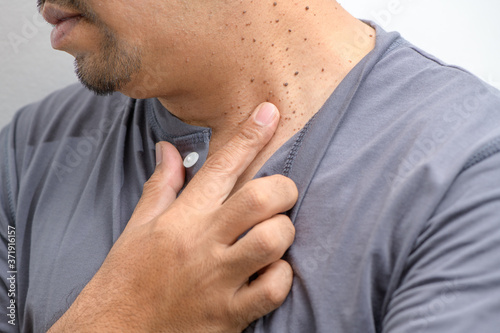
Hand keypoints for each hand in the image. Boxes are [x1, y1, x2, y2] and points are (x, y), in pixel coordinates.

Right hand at [48, 102, 297, 332]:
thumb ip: (161, 184)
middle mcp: (203, 244)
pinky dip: (280, 277)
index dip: (250, 135)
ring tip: (274, 235)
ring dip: (283, 233)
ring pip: (274, 241)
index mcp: (182, 218)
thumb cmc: (127, 276)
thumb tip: (169, 148)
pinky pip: (274, 289)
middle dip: (283, 188)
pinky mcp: (230, 314)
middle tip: (281, 193)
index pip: (221, 166)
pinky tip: (269, 273)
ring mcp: (219, 280)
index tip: (269, 113)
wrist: (116, 331)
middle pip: (260, 199)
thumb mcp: (139, 225)